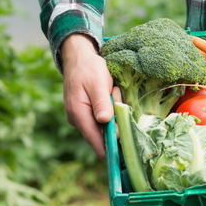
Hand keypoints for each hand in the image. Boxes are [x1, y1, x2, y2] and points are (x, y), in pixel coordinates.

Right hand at [60, 33, 117, 159]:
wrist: (78, 57)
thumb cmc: (88, 68)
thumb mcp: (98, 83)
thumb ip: (102, 102)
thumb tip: (105, 122)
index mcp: (78, 115)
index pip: (96, 143)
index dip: (113, 148)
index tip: (128, 145)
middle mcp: (77, 121)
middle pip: (103, 134)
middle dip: (115, 120)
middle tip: (115, 96)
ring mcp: (80, 118)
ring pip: (104, 125)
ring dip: (113, 111)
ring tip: (110, 90)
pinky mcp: (85, 114)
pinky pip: (101, 118)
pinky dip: (109, 108)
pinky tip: (108, 92)